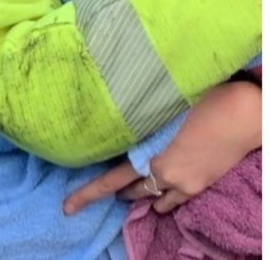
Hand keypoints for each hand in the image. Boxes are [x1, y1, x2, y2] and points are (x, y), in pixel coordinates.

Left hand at [63, 81, 260, 215]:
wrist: (241, 114)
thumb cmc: (199, 101)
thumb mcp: (158, 109)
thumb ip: (136, 120)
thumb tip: (117, 117)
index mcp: (147, 154)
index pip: (109, 180)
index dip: (87, 194)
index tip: (67, 207)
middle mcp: (161, 172)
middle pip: (129, 190)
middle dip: (117, 190)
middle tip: (109, 188)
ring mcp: (181, 183)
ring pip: (151, 196)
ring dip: (140, 193)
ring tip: (130, 190)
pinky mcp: (198, 186)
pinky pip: (173, 202)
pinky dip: (162, 199)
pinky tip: (159, 195)